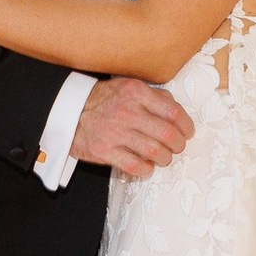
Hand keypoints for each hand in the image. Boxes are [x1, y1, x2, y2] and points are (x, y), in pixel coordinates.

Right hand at [71, 76, 193, 176]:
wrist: (68, 111)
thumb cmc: (103, 100)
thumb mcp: (128, 86)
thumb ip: (154, 95)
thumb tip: (177, 110)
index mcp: (136, 93)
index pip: (173, 112)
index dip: (186, 126)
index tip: (187, 132)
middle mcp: (127, 112)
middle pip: (168, 135)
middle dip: (179, 145)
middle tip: (177, 147)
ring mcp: (115, 133)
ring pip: (155, 152)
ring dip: (165, 158)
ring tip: (163, 157)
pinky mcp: (105, 151)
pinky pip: (136, 166)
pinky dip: (146, 169)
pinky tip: (147, 165)